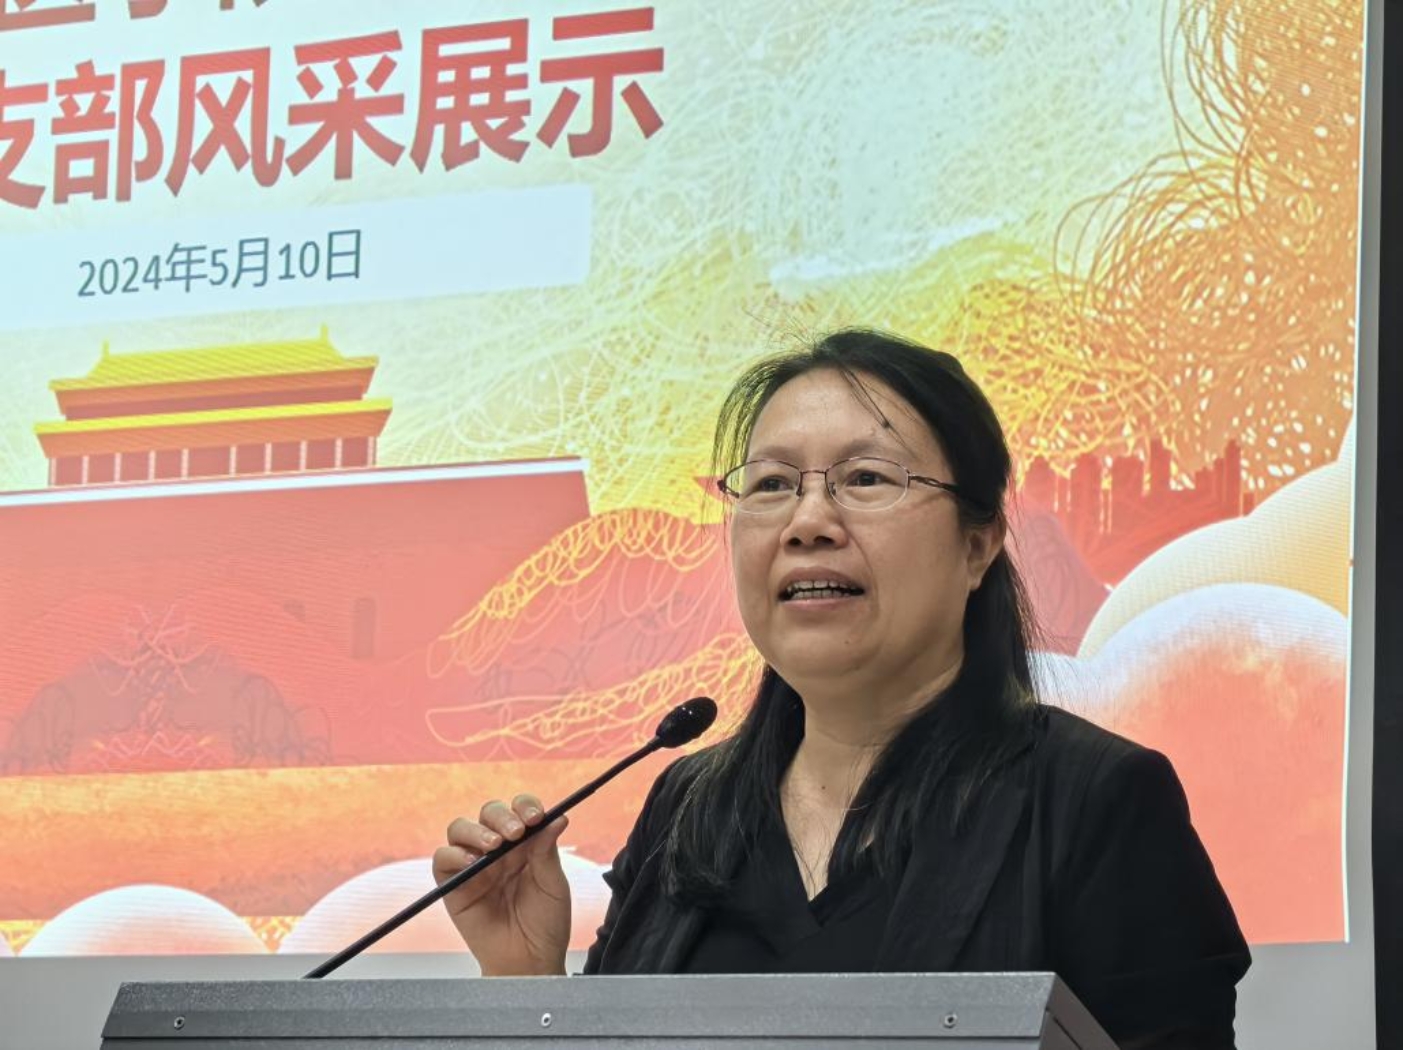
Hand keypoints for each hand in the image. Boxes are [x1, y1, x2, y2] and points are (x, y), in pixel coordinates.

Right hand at [433, 793, 570, 975]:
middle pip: (489, 814)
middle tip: (516, 832)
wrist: (529, 962)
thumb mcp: (553, 885)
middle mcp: (497, 850)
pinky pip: (442, 859)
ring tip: (493, 845)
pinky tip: (471, 862)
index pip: (520, 810)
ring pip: (460, 828)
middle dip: (501, 816)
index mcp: (524, 844)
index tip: (536, 817)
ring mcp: (473, 866)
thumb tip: (557, 817)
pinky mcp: (453, 886)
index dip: (525, 806)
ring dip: (476, 830)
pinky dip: (453, 854)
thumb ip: (547, 851)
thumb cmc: (545, 924)